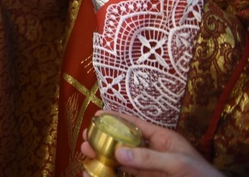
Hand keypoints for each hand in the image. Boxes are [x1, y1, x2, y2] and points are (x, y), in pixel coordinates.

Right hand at [81, 111, 220, 176]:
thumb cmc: (200, 175)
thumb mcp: (176, 163)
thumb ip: (149, 158)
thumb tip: (118, 152)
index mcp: (161, 138)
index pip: (135, 124)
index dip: (116, 118)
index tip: (97, 115)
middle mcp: (152, 151)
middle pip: (124, 141)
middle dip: (104, 138)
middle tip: (86, 138)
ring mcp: (149, 167)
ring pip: (122, 159)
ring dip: (104, 156)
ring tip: (86, 154)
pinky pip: (126, 174)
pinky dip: (111, 172)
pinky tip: (98, 171)